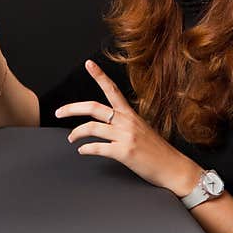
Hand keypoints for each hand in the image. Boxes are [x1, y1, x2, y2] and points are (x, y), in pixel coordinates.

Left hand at [55, 60, 202, 195]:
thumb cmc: (157, 151)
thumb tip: (104, 122)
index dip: (99, 76)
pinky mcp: (124, 152)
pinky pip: (97, 148)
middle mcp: (127, 121)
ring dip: (76, 134)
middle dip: (71, 109)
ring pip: (91, 128)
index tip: (88, 64)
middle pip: (93, 107)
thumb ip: (123, 123)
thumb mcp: (141, 129)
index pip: (112, 89)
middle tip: (58, 112)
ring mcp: (125, 136)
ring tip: (71, 138)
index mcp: (130, 114)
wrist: (174, 168)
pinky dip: (86, 149)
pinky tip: (82, 151)